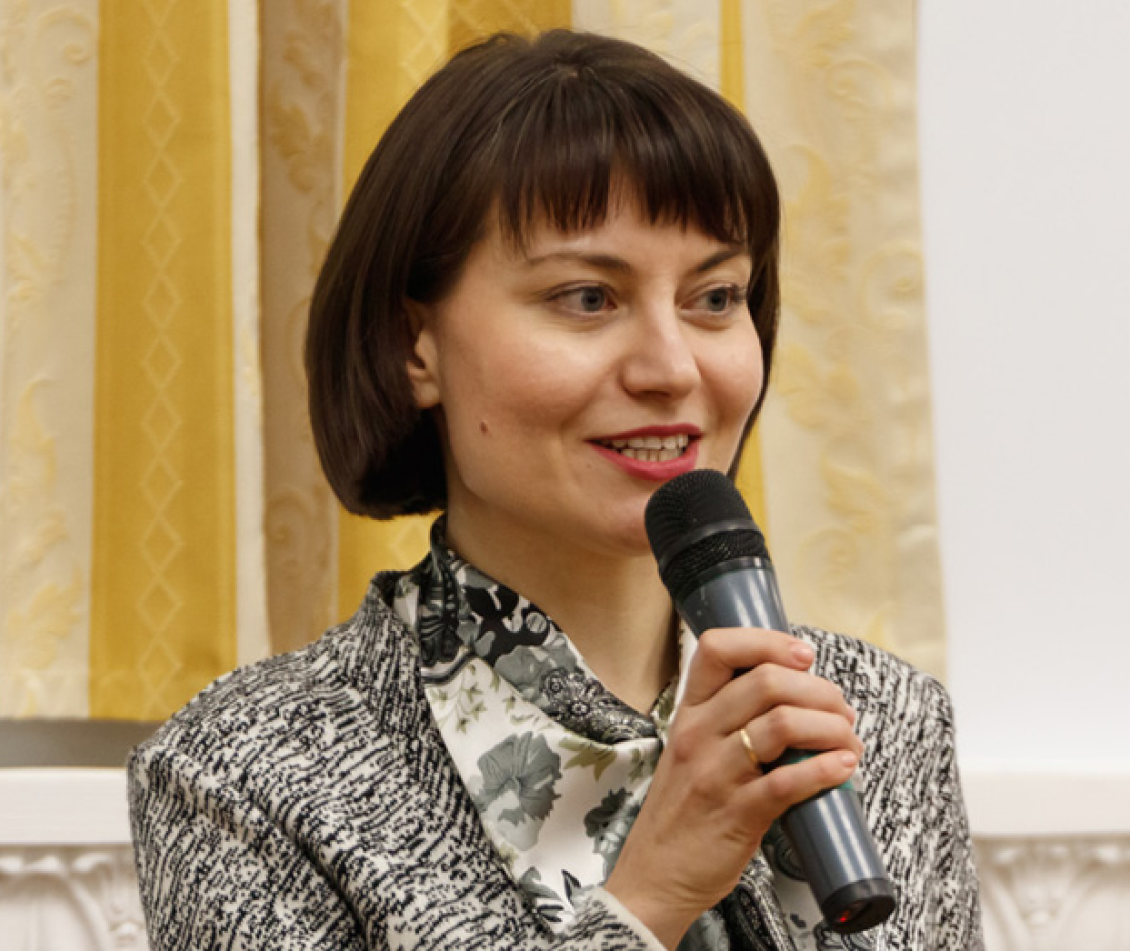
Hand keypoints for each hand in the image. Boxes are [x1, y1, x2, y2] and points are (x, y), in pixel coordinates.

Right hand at [603, 627, 862, 948]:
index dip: (767, 642)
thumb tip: (797, 698)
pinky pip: (788, 781)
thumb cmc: (684, 811)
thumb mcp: (693, 751)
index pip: (718, 648)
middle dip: (819, 690)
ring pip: (782, 724)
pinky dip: (826, 770)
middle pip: (766, 681)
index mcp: (689, 712)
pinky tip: (844, 769)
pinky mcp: (737, 813)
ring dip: (831, 728)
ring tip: (848, 741)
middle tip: (841, 710)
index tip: (804, 655)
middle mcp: (699, 733)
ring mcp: (716, 772)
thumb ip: (732, 721)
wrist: (655, 875)